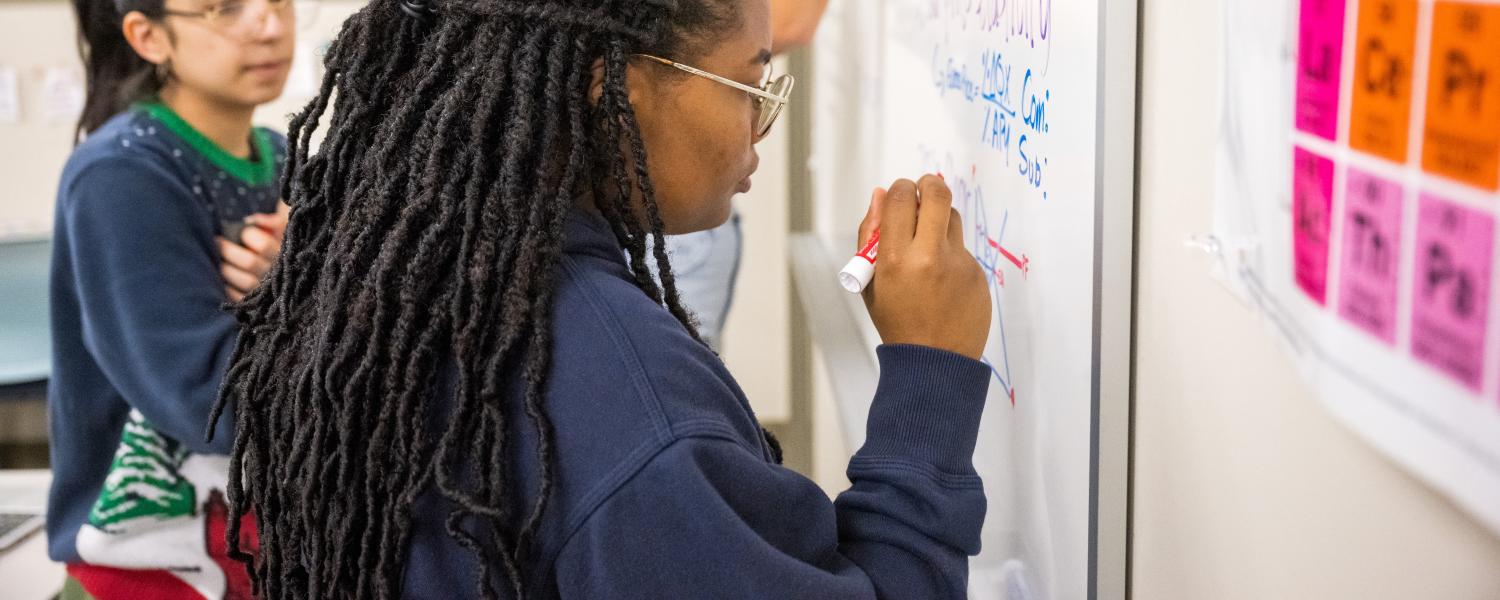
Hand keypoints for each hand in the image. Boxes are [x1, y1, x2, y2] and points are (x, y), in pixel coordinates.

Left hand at [219, 202, 288, 300]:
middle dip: (228, 251)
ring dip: (226, 270)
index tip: (237, 231)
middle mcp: (277, 272)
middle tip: (215, 242)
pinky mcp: (257, 303)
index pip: (263, 245)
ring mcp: (268, 289)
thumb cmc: (279, 241)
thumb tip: (250, 220)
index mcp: (283, 253)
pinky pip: (240, 298)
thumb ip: (271, 221)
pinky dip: (228, 289)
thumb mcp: (282, 228)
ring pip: (245, 280)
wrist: (289, 266)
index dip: (247, 235)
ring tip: (215, 260)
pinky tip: (219, 279)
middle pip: (250, 262)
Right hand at [857, 176, 990, 358]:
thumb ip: (870, 236)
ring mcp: (958, 265)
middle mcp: (930, 257)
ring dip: (940, 217)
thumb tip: (881, 195)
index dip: (901, 189)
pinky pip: (963, 249)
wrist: (935, 362)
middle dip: (929, 184)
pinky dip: (951, 254)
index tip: (901, 195)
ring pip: (953, 217)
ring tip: (928, 241)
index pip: (902, 198)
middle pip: (937, 194)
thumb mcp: (870, 283)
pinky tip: (942, 280)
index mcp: (895, 260)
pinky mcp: (977, 273)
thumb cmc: (896, 322)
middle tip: (924, 189)